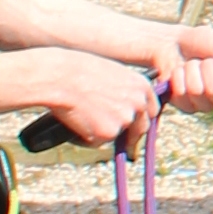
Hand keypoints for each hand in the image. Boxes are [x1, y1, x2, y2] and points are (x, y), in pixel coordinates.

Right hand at [24, 58, 159, 149]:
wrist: (61, 77)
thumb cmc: (79, 71)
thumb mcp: (112, 75)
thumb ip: (124, 92)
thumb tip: (121, 107)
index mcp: (142, 86)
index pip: (151, 110)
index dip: (140, 119)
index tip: (133, 125)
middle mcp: (139, 103)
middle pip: (141, 128)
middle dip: (130, 136)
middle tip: (114, 136)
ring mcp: (126, 120)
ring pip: (117, 136)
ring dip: (103, 133)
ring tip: (82, 116)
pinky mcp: (109, 133)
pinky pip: (97, 142)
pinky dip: (86, 138)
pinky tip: (76, 122)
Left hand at [146, 24, 212, 119]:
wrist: (171, 43)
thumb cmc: (200, 42)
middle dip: (207, 70)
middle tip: (204, 60)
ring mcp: (200, 103)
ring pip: (196, 92)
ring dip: (192, 71)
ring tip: (190, 64)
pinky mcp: (182, 104)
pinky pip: (180, 93)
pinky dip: (178, 77)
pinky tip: (178, 72)